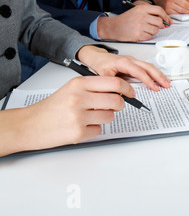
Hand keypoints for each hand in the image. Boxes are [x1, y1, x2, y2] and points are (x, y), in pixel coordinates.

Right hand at [0, 76, 135, 155]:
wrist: (29, 125)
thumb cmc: (52, 107)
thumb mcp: (71, 89)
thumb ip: (94, 88)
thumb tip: (119, 91)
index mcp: (78, 84)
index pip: (114, 83)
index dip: (127, 88)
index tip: (130, 92)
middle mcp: (79, 98)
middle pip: (116, 101)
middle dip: (119, 105)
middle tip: (113, 106)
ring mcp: (79, 116)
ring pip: (110, 116)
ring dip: (104, 118)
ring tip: (88, 117)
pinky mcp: (78, 132)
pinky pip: (99, 130)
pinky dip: (93, 130)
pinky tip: (80, 126)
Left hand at [76, 46, 170, 90]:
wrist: (94, 57)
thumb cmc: (97, 65)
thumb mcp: (102, 77)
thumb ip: (113, 86)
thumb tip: (125, 94)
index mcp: (123, 62)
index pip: (139, 71)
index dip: (148, 80)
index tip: (155, 88)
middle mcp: (130, 60)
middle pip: (148, 67)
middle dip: (159, 76)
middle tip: (167, 85)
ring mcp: (132, 61)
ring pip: (149, 66)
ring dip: (159, 74)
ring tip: (166, 82)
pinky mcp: (133, 64)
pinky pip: (146, 68)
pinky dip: (154, 73)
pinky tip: (158, 79)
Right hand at [97, 4, 171, 41]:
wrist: (113, 27)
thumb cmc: (125, 20)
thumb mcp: (137, 11)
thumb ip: (150, 13)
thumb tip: (164, 21)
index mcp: (142, 9)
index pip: (159, 10)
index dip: (166, 16)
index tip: (168, 21)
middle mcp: (141, 16)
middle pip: (159, 22)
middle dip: (159, 26)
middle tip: (155, 26)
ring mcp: (140, 26)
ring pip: (155, 30)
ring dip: (152, 32)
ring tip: (144, 30)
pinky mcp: (138, 35)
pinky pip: (149, 37)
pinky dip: (147, 37)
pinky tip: (141, 34)